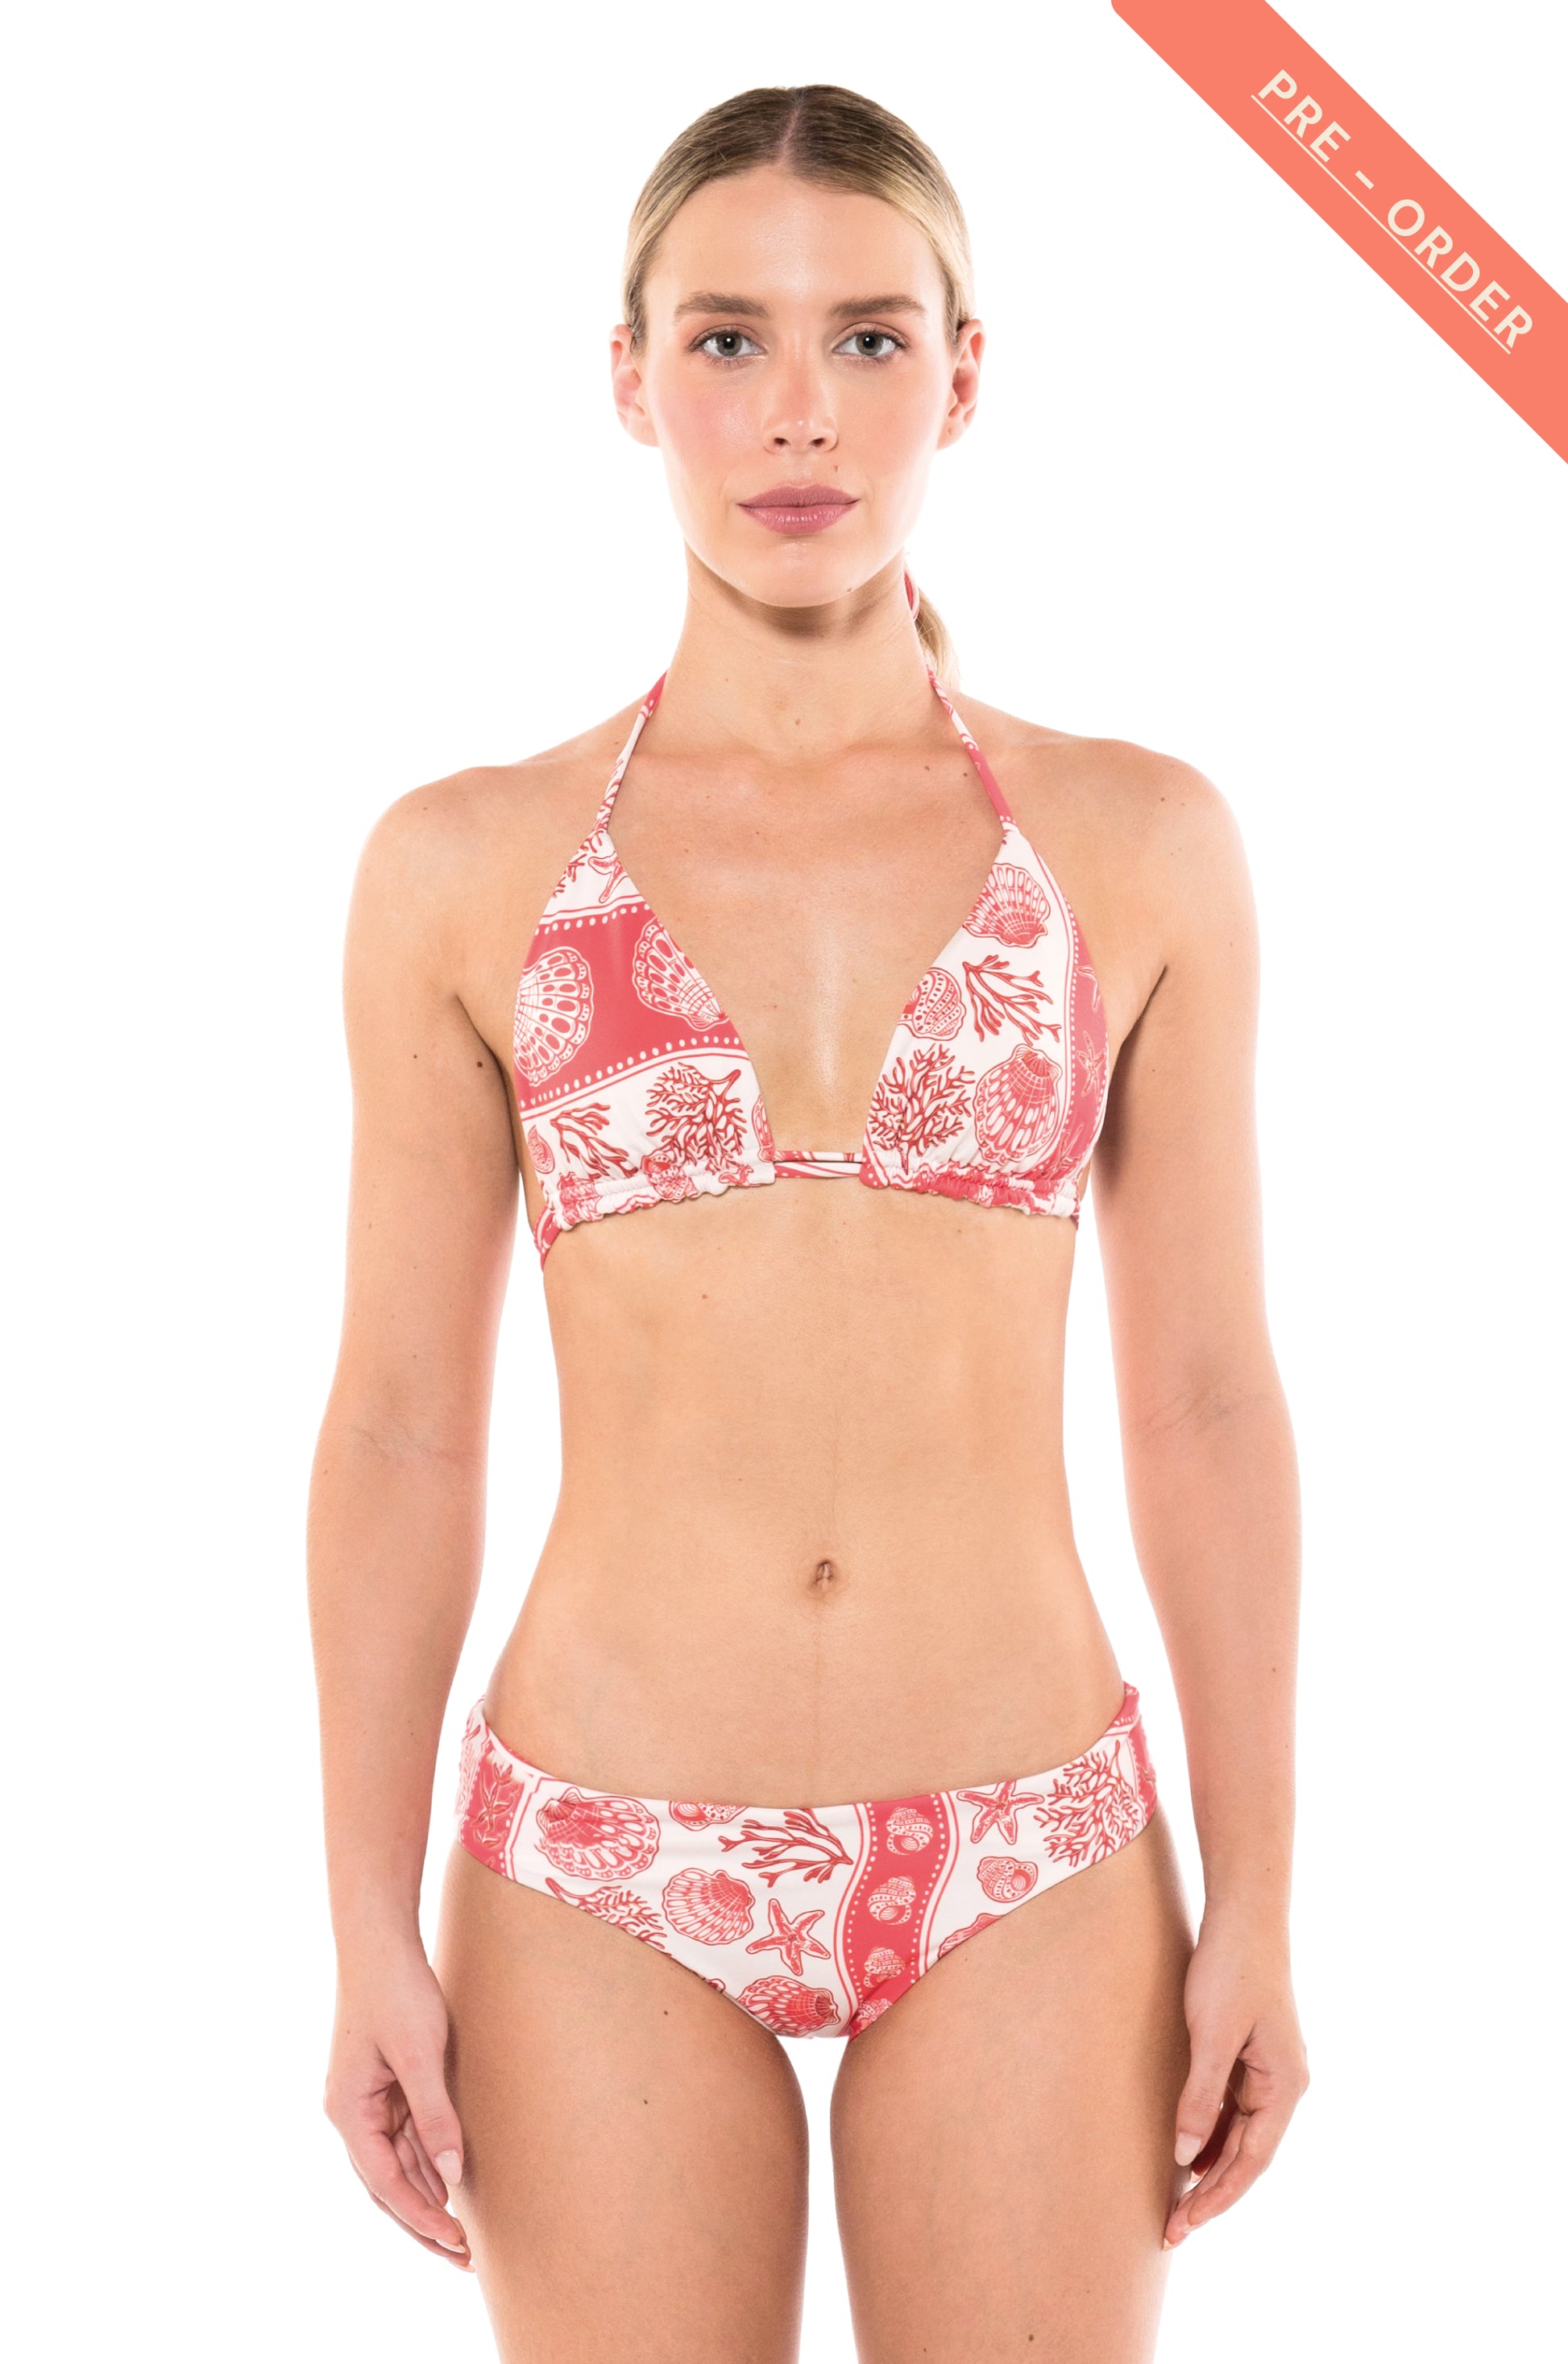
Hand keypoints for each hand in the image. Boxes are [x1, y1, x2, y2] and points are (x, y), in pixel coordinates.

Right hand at [324, 1943, 472, 2268]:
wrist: (380, 1939)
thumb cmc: (396, 1990)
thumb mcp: (420, 2054)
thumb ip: (434, 2116)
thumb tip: (451, 2176)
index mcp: (349, 2111)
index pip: (385, 2182)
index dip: (421, 2216)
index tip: (455, 2243)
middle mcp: (352, 2112)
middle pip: (388, 2184)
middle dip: (424, 2221)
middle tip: (463, 2258)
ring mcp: (368, 2099)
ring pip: (399, 2162)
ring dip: (430, 2194)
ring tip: (464, 2234)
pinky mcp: (386, 2083)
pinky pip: (407, 2134)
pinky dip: (430, 2160)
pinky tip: (454, 2182)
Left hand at [1164, 1917, 1307, 2248]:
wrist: (1245, 1914)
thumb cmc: (1231, 1969)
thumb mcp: (1211, 2036)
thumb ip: (1200, 2097)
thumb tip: (1185, 2154)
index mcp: (1285, 2086)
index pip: (1251, 2161)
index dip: (1218, 2198)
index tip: (1186, 2226)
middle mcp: (1284, 2085)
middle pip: (1247, 2155)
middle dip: (1210, 2193)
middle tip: (1171, 2229)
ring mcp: (1270, 2070)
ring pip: (1240, 2136)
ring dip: (1210, 2167)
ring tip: (1177, 2203)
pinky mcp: (1252, 2054)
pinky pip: (1233, 2109)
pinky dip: (1211, 2134)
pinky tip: (1189, 2152)